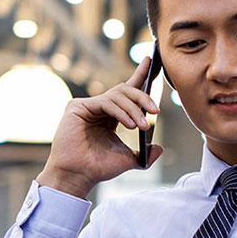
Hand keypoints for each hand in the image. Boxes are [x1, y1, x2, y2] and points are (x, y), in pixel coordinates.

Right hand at [35, 58, 162, 197]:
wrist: (78, 176)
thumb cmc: (98, 168)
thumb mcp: (128, 159)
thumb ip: (144, 154)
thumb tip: (159, 148)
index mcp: (110, 115)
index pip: (127, 91)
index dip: (140, 75)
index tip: (152, 61)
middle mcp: (99, 107)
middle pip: (125, 90)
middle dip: (143, 97)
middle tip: (155, 111)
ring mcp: (87, 105)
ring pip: (117, 95)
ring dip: (134, 109)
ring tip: (142, 125)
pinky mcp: (77, 107)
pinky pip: (105, 102)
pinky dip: (120, 112)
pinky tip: (130, 124)